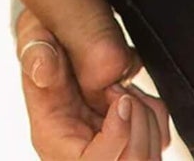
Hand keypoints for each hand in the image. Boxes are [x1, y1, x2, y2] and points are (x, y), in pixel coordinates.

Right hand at [16, 4, 172, 159]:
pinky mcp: (127, 144)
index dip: (118, 135)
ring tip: (128, 91)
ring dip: (149, 118)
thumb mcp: (35, 46)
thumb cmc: (45, 52)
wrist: (58, 44)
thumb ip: (38, 58)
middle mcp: (83, 156)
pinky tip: (138, 96)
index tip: (123, 98)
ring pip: (149, 158)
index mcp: (56, 144)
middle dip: (139, 123)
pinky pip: (158, 142)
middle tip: (123, 90)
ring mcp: (109, 152)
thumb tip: (42, 68)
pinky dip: (157, 117)